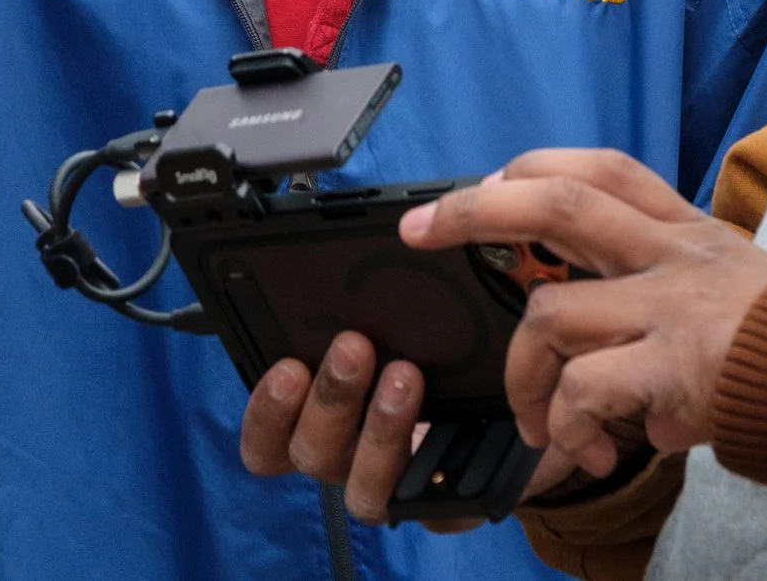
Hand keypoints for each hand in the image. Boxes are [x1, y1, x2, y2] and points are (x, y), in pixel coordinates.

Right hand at [239, 331, 575, 527]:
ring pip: (361, 488)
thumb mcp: (390, 325)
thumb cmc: (426, 353)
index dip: (265, 411)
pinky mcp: (436, 506)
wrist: (501, 406)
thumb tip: (363, 258)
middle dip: (329, 398)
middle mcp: (343, 460)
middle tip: (355, 346)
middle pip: (309, 454)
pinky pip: (424, 508)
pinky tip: (450, 426)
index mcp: (314, 421)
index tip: (286, 366)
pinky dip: (432, 466)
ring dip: (379, 429)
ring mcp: (388, 487)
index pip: (266, 440)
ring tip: (407, 376)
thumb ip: (363, 310)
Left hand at [400, 149, 766, 474]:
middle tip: (421, 230)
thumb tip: (585, 317)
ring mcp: (671, 309)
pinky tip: (584, 449)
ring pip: (550, 314)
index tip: (486, 182)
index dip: (533, 167)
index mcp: (686, 231)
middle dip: (474, 211)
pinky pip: (584, 390)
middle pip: (556, 206)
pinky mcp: (674, 368)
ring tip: (537, 420)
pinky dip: (567, 424)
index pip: (601, 169)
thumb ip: (662, 286)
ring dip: (523, 375)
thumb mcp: (731, 285)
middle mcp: (673, 256)